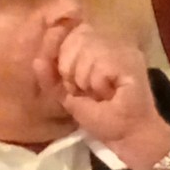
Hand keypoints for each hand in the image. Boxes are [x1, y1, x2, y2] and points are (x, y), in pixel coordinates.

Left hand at [34, 23, 169, 169]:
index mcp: (98, 46)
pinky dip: (98, 82)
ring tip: (99, 92)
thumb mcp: (67, 95)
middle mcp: (114, 41)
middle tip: (86, 89)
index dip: (65, 57)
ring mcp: (125, 48)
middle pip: (77, 37)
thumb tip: (37, 59)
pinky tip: (109, 92)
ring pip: (88, 50)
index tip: (74, 84)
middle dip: (72, 68)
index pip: (72, 33)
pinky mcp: (132, 59)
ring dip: (85, 78)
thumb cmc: (102, 117)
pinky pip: (100, 64)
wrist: (128, 136)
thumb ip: (52, 77)